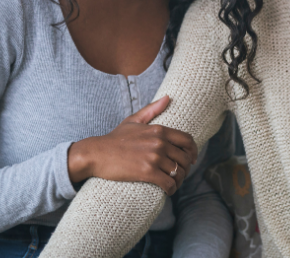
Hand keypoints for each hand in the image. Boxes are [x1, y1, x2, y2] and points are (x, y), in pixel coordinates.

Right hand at [67, 96, 197, 195]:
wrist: (96, 153)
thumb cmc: (114, 139)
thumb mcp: (133, 120)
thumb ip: (152, 109)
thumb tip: (168, 97)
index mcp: (159, 130)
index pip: (187, 140)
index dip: (193, 151)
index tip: (192, 159)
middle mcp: (159, 142)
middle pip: (185, 158)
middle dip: (186, 168)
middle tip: (180, 175)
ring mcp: (154, 157)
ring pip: (178, 172)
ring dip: (179, 180)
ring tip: (174, 184)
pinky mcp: (147, 172)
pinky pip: (169, 183)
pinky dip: (172, 189)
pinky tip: (168, 191)